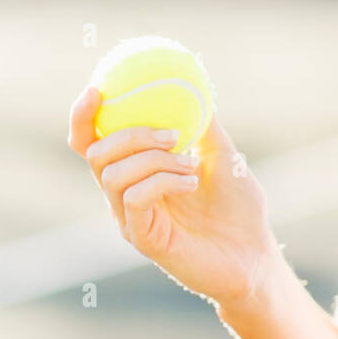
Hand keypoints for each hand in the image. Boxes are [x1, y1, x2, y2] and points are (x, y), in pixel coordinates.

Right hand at [68, 86, 280, 310]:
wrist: (254, 252)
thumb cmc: (238, 206)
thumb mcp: (222, 154)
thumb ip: (204, 124)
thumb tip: (194, 86)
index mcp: (137, 173)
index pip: (93, 144)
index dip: (83, 119)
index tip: (97, 90)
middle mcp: (126, 196)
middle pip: (96, 155)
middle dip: (128, 135)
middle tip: (169, 134)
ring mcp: (132, 219)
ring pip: (113, 176)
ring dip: (154, 160)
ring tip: (191, 166)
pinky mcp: (144, 239)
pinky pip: (135, 199)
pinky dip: (163, 181)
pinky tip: (192, 182)